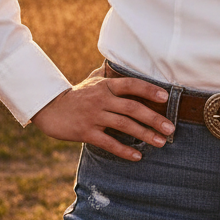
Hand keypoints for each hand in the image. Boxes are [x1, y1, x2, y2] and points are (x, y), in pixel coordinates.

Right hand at [32, 66, 173, 160]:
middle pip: (132, 108)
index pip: (131, 85)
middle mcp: (101, 99)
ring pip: (124, 126)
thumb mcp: (91, 81)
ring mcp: (93, 116)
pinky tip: (137, 156)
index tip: (165, 97)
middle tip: (170, 128)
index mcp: (105, 85)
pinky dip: (124, 150)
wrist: (49, 109)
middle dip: (154, 118)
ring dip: (145, 134)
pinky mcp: (86, 132)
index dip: (149, 90)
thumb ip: (107, 74)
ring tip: (160, 142)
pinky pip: (109, 143)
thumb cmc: (75, 95)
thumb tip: (119, 63)